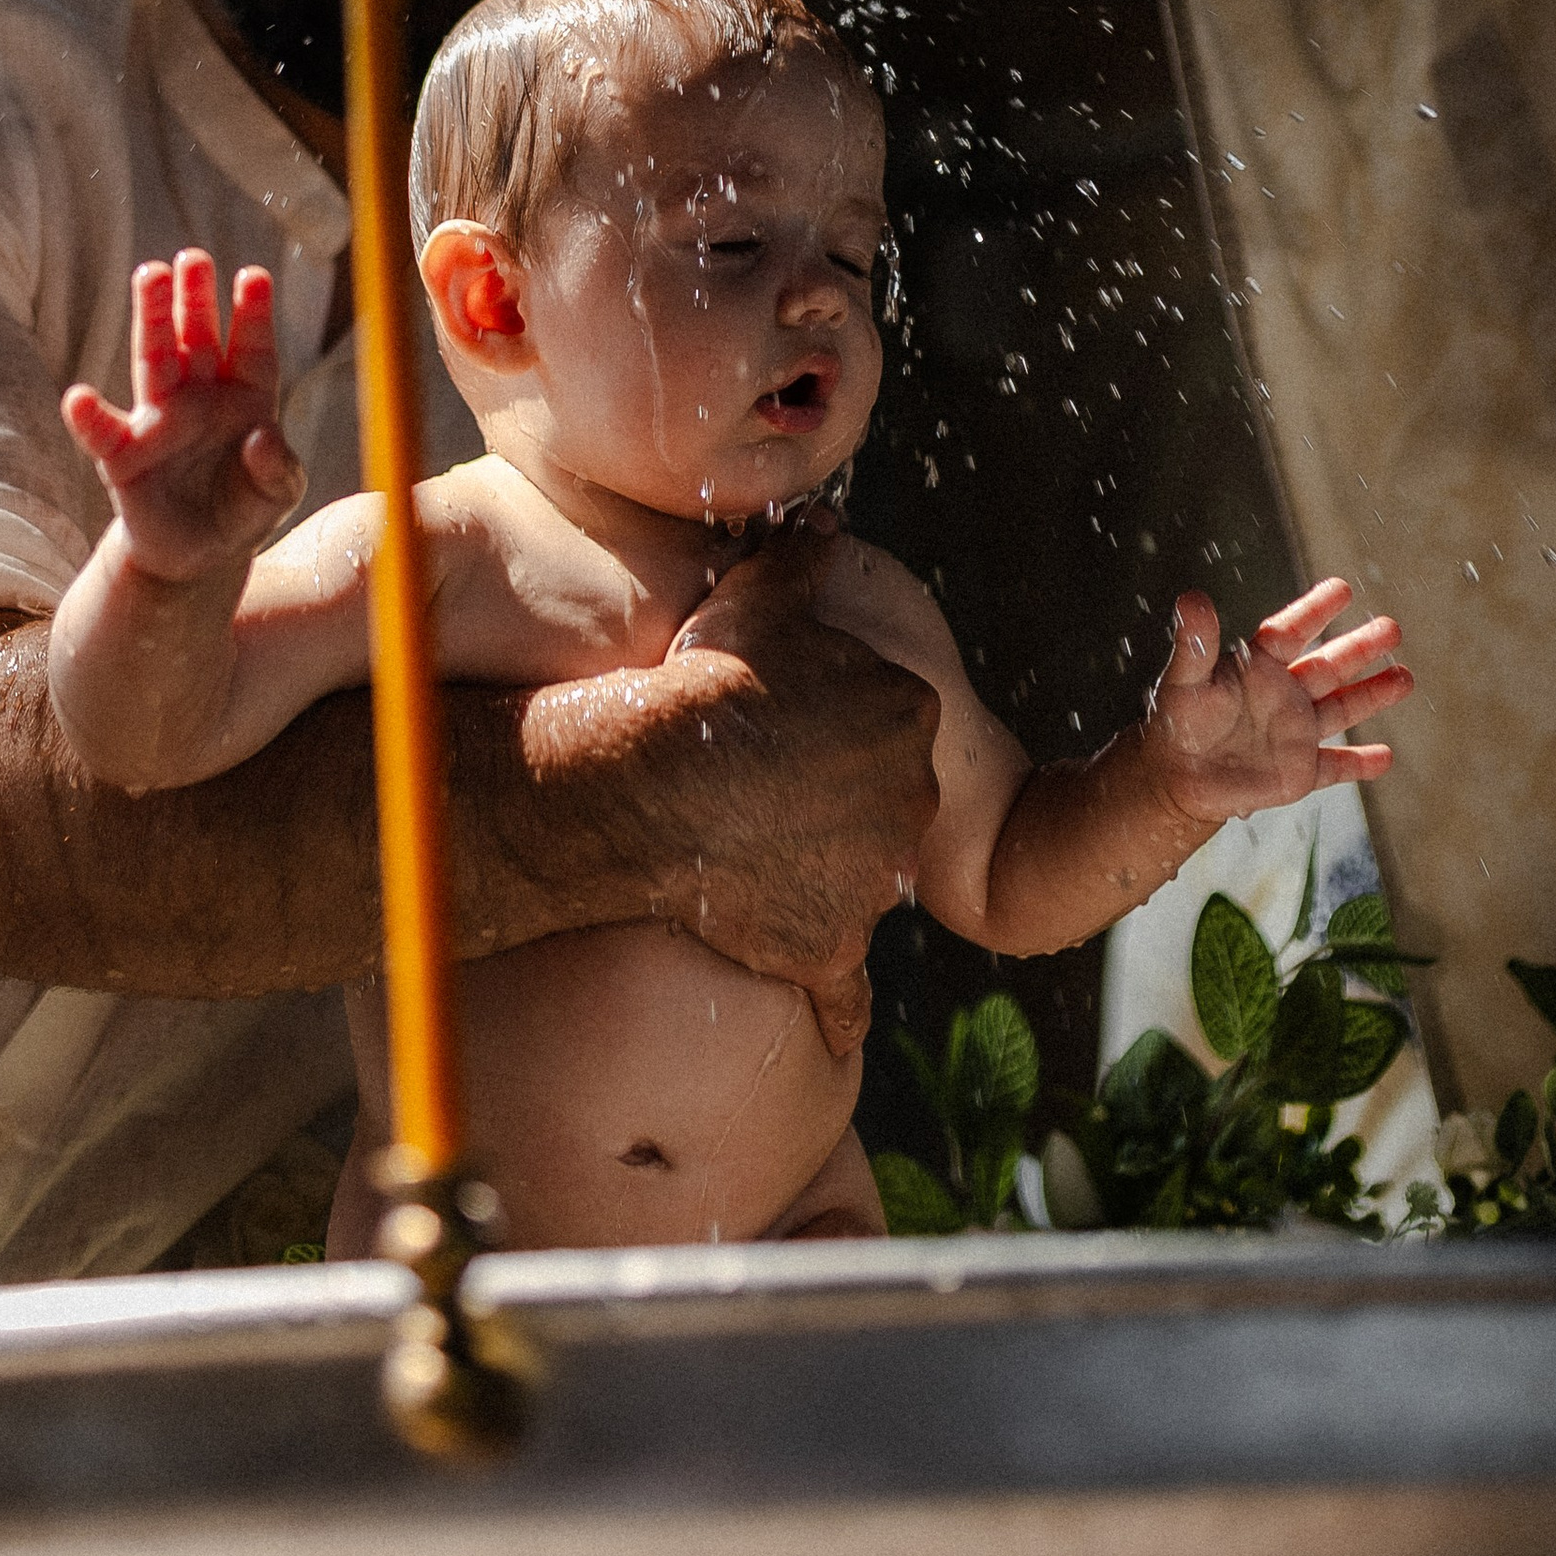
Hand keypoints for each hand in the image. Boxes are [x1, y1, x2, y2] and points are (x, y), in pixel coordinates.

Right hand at [62, 251, 301, 585]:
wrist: (199, 556)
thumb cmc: (244, 509)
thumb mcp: (277, 493)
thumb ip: (277, 468)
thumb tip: (264, 437)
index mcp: (244, 397)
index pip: (251, 348)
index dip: (253, 313)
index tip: (254, 276)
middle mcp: (199, 396)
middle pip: (197, 337)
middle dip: (194, 297)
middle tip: (192, 257)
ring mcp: (159, 421)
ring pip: (154, 360)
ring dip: (152, 318)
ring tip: (148, 276)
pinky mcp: (124, 457)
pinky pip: (104, 433)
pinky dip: (89, 417)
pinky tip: (79, 398)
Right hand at [648, 527, 941, 1052]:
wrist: (646, 776)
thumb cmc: (705, 676)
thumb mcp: (759, 595)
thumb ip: (803, 556)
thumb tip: (823, 524)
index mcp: (907, 714)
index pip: (889, 719)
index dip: (835, 719)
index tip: (787, 721)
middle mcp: (909, 801)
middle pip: (883, 801)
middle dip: (839, 798)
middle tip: (767, 787)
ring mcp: (872, 882)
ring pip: (861, 881)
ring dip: (824, 875)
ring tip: (753, 856)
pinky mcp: (827, 949)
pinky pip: (845, 992)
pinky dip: (840, 1008)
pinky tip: (834, 1031)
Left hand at [1141, 577, 1410, 828]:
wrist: (1176, 777)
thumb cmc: (1177, 722)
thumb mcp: (1183, 680)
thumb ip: (1194, 643)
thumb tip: (1190, 598)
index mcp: (1258, 666)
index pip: (1292, 630)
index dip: (1315, 609)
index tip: (1342, 588)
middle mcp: (1284, 694)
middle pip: (1329, 665)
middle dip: (1361, 647)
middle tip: (1392, 627)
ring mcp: (1295, 733)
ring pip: (1342, 708)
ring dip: (1373, 695)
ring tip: (1405, 677)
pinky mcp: (1299, 772)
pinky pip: (1336, 766)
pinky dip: (1359, 764)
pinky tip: (1385, 757)